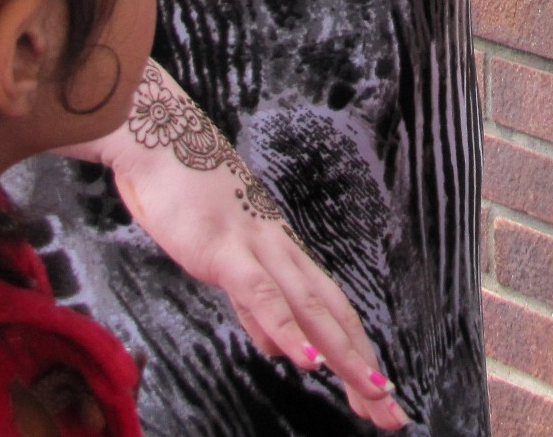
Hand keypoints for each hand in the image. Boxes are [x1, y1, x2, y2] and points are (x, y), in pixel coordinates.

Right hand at [102, 64, 411, 429]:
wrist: (160, 143)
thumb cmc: (188, 199)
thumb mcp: (224, 263)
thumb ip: (252, 305)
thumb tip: (278, 346)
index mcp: (283, 257)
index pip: (331, 313)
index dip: (358, 353)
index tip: (379, 395)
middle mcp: (283, 254)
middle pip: (334, 316)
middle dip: (364, 367)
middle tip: (392, 414)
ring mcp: (258, 249)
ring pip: (311, 308)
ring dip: (342, 353)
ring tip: (369, 393)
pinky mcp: (226, 251)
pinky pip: (261, 294)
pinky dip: (285, 327)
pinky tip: (303, 359)